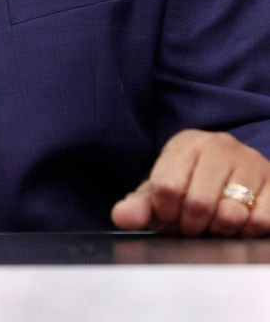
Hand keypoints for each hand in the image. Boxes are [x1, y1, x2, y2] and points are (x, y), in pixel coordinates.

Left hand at [111, 129, 269, 235]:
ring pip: (231, 214)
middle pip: (198, 203)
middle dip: (193, 226)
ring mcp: (249, 161)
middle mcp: (218, 144)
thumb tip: (120, 216)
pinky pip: (260, 220)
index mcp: (186, 143)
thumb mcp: (164, 191)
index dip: (166, 212)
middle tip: (195, 225)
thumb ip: (140, 205)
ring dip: (220, 231)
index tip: (170, 215)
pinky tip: (240, 224)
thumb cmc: (193, 185)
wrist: (238, 175)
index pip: (166, 186)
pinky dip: (247, 232)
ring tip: (217, 223)